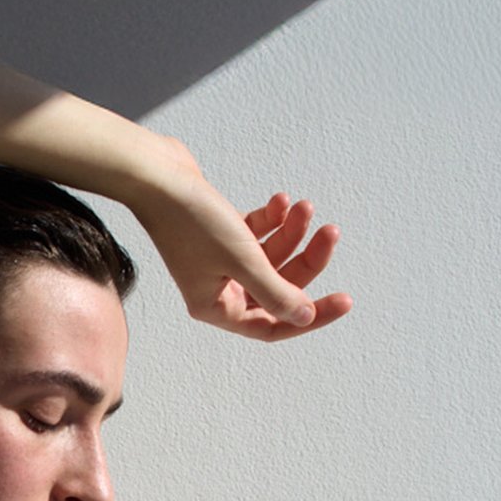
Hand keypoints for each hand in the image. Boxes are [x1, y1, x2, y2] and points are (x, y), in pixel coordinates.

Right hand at [123, 135, 352, 339]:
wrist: (156, 176)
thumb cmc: (191, 220)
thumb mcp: (242, 260)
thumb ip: (276, 291)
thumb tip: (304, 317)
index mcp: (216, 307)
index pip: (271, 324)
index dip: (309, 315)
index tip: (344, 299)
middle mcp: (218, 288)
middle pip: (278, 286)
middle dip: (306, 258)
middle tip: (330, 232)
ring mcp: (219, 260)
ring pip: (272, 256)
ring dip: (293, 231)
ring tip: (303, 206)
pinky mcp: (221, 234)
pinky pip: (258, 234)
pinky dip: (272, 218)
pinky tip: (279, 200)